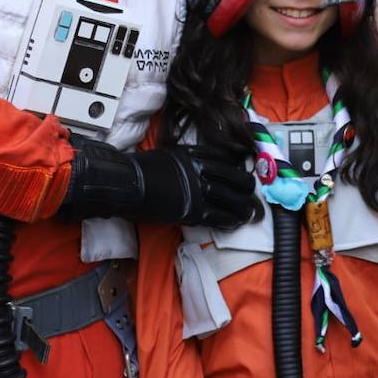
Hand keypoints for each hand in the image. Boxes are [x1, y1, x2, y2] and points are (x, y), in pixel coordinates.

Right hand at [60, 135, 257, 229]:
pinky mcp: (191, 209)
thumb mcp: (163, 155)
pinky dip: (229, 220)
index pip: (220, 157)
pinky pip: (217, 215)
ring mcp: (196, 189)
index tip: (243, 169)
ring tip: (252, 212)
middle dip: (245, 185)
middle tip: (252, 191)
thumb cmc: (137, 170)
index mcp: (189, 154)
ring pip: (228, 197)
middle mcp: (197, 169)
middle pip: (230, 176)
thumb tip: (188, 169)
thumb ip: (180, 161)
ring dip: (243, 206)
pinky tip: (235, 223)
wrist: (125, 183)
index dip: (235, 164)